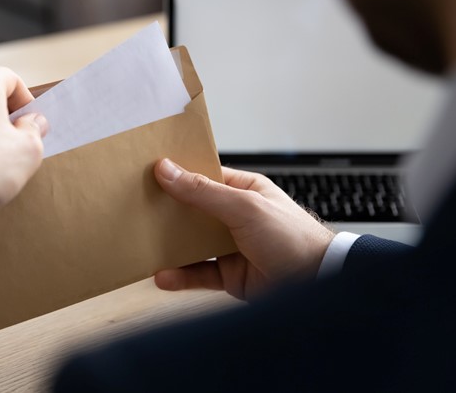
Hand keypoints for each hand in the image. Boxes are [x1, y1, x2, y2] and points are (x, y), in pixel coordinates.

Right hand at [153, 159, 334, 299]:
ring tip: (143, 244)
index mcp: (245, 191)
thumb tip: (168, 170)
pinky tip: (162, 276)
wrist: (319, 284)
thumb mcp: (244, 207)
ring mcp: (231, 247)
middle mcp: (236, 217)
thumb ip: (203, 192)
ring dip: (169, 246)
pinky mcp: (229, 276)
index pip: (204, 178)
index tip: (148, 173)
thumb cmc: (293, 238)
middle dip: (167, 213)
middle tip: (136, 209)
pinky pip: (198, 274)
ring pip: (191, 244)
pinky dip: (179, 276)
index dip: (178, 176)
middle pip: (192, 211)